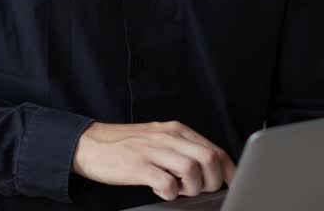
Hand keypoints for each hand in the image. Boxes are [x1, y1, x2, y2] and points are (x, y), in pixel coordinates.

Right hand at [71, 121, 235, 200]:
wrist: (90, 144)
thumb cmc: (127, 145)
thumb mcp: (159, 139)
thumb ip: (183, 149)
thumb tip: (210, 168)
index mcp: (176, 130)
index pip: (214, 149)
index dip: (229, 170)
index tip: (232, 183)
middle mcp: (168, 137)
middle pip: (209, 159)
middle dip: (212, 181)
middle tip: (199, 190)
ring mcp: (153, 150)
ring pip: (192, 171)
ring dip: (192, 188)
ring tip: (178, 190)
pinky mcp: (139, 166)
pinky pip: (167, 183)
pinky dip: (170, 193)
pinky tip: (161, 191)